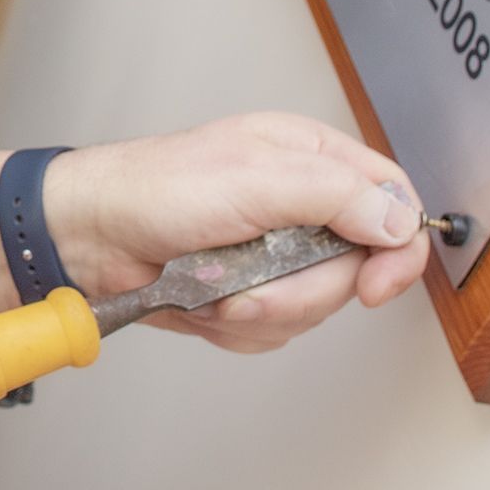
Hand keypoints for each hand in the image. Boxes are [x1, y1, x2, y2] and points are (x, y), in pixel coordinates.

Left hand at [0, 113, 430, 352]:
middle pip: (355, 269)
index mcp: (310, 158)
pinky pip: (273, 332)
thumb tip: (400, 221)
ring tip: (214, 283)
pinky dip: (235, 325)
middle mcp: (300, 204)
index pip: (391, 200)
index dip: (396, 248)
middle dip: (301, 289)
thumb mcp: (253, 178)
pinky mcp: (249, 293)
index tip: (374, 286)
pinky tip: (204, 299)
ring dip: (260, 308)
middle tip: (254, 279)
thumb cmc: (155, 189)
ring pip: (313, 308)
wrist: (89, 237)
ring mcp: (275, 253)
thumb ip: (334, 196)